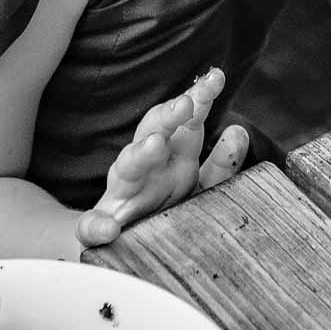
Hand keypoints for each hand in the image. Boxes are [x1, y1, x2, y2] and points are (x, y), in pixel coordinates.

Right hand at [75, 67, 247, 246]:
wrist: (130, 252)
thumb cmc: (170, 214)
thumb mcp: (201, 189)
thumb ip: (222, 165)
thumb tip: (238, 131)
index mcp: (173, 156)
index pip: (186, 120)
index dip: (200, 98)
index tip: (217, 77)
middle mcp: (147, 168)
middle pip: (154, 132)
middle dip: (169, 115)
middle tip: (187, 104)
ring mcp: (122, 195)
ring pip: (127, 168)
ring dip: (140, 155)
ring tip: (155, 145)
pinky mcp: (100, 228)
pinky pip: (92, 226)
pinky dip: (96, 226)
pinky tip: (108, 229)